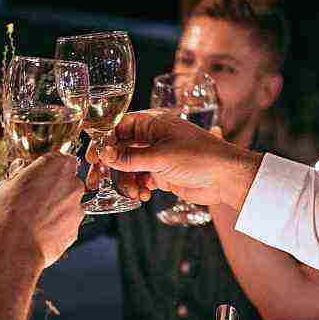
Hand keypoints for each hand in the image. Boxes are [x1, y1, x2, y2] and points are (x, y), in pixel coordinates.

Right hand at [0, 153, 84, 267]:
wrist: (13, 248)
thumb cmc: (6, 214)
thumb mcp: (5, 185)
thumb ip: (18, 174)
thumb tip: (20, 168)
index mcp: (55, 166)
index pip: (60, 158)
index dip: (49, 168)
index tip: (38, 176)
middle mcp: (72, 184)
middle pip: (68, 181)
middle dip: (55, 188)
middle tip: (35, 199)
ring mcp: (76, 208)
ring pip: (68, 204)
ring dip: (57, 208)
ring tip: (35, 220)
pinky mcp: (75, 229)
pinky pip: (67, 224)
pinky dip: (57, 227)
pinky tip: (39, 233)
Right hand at [89, 112, 261, 209]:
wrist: (227, 178)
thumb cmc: (200, 157)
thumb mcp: (160, 157)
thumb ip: (130, 157)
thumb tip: (103, 153)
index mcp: (153, 123)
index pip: (118, 127)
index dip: (103, 141)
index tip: (91, 157)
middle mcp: (153, 137)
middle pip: (120, 149)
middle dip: (109, 165)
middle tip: (96, 180)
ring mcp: (157, 156)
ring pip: (129, 167)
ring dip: (126, 181)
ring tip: (134, 192)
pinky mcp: (163, 173)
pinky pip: (140, 179)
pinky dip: (138, 187)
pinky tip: (143, 195)